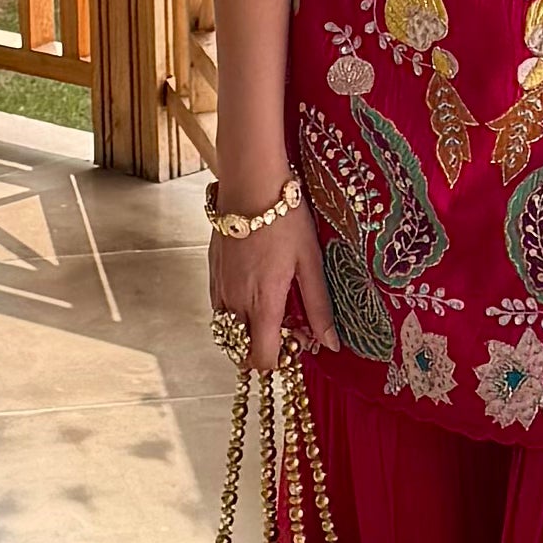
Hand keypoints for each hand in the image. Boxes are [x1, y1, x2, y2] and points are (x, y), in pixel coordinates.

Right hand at [208, 186, 333, 368]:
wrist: (250, 183)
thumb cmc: (285, 219)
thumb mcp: (311, 262)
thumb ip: (319, 307)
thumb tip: (330, 344)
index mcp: (263, 303)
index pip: (262, 359)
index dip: (281, 359)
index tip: (299, 341)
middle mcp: (235, 302)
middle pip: (241, 352)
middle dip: (264, 349)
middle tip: (290, 326)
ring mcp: (220, 288)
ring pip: (228, 332)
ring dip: (249, 332)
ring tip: (274, 307)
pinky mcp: (212, 273)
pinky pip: (220, 309)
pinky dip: (236, 313)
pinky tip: (255, 290)